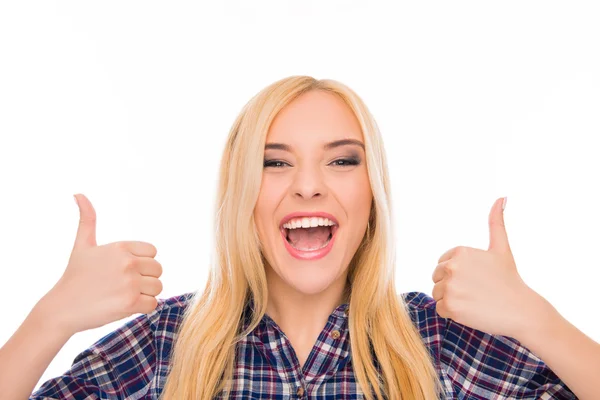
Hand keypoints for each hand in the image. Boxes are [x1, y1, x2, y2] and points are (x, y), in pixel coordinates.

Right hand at [42, 194, 162, 334]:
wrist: (61, 308)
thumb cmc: (74, 276)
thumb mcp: (82, 245)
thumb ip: (87, 219)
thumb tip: (78, 194)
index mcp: (121, 247)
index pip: (153, 252)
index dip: (142, 263)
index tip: (124, 270)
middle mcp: (128, 262)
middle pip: (158, 270)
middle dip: (145, 279)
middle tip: (123, 286)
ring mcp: (130, 283)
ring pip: (158, 287)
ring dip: (145, 294)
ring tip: (124, 295)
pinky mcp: (130, 303)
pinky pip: (153, 304)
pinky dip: (143, 307)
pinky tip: (125, 306)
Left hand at [431, 197, 546, 337]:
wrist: (521, 311)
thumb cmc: (510, 279)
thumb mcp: (501, 248)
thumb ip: (496, 222)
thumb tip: (501, 197)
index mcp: (460, 252)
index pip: (442, 264)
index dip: (458, 274)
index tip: (476, 279)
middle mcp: (452, 266)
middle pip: (437, 278)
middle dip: (452, 286)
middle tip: (476, 291)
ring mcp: (450, 287)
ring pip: (437, 294)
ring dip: (452, 300)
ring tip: (474, 301)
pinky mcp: (450, 306)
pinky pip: (440, 309)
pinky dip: (452, 313)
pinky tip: (471, 311)